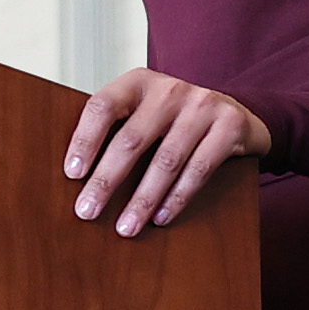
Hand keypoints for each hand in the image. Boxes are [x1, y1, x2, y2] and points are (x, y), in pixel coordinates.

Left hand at [64, 71, 273, 235]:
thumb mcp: (143, 113)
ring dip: (142, 199)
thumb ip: (116, 130)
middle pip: (131, 139)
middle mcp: (171, 89)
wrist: (236, 116)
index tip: (72, 174)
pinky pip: (199, 169)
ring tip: (125, 227)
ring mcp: (203, 105)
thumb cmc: (174, 120)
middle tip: (87, 211)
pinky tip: (160, 217)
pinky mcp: (230, 126)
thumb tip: (76, 178)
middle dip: (106, 181)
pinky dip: (177, 197)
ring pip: (166, 160)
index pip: (103, 106)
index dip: (85, 140)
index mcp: (139, 82)